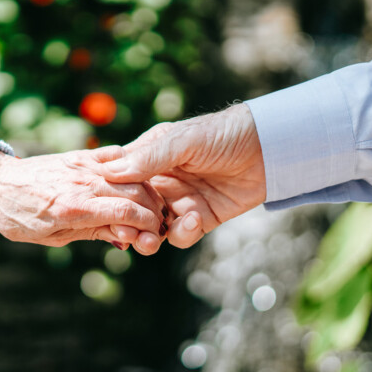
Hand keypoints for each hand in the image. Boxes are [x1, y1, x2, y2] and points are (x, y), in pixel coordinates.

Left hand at [0, 149, 165, 246]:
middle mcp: (81, 183)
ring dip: (147, 191)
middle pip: (135, 193)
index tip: (153, 234)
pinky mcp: (79, 155)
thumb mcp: (51, 237)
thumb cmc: (18, 217)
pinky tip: (137, 182)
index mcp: (73, 208)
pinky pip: (114, 156)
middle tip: (159, 223)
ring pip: (129, 175)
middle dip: (154, 210)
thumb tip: (124, 238)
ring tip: (152, 207)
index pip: (126, 212)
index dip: (148, 224)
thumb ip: (91, 234)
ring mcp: (82, 166)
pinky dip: (131, 169)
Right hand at [101, 103, 266, 253]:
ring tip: (154, 237)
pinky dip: (182, 233)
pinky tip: (195, 219)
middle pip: (131, 209)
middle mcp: (160, 181)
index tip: (103, 206)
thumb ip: (149, 158)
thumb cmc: (223, 133)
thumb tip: (109, 173)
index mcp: (148, 157)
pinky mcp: (200, 218)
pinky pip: (180, 235)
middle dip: (127, 223)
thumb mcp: (184, 141)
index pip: (118, 179)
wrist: (268, 148)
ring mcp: (179, 201)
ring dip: (149, 236)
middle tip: (127, 232)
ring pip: (151, 228)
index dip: (108, 195)